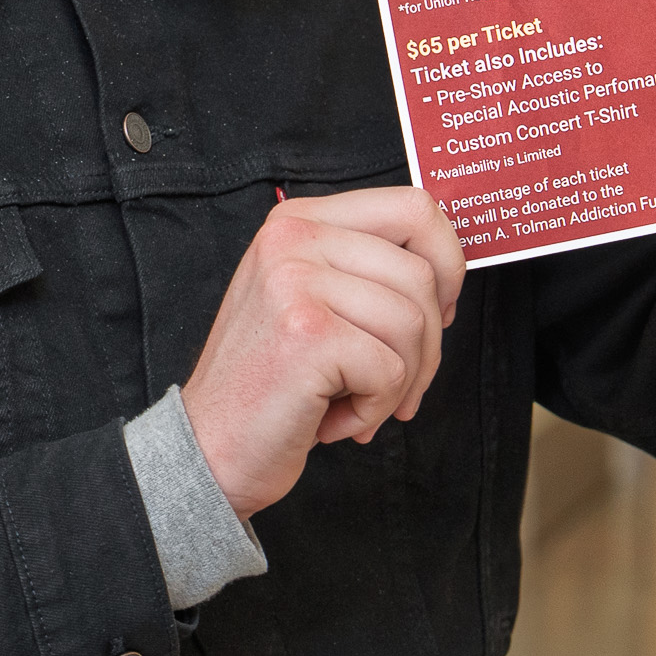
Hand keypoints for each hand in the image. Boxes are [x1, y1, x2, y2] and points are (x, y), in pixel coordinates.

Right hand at [181, 187, 465, 518]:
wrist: (209, 447)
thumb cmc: (271, 383)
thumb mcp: (312, 299)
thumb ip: (366, 270)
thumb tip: (447, 274)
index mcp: (299, 220)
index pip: (414, 208)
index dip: (447, 264)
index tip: (437, 311)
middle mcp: (292, 238)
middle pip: (421, 274)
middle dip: (427, 344)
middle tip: (393, 384)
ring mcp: (295, 280)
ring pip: (413, 324)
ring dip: (399, 382)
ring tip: (353, 401)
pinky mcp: (308, 332)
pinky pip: (392, 370)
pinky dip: (374, 409)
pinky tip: (333, 418)